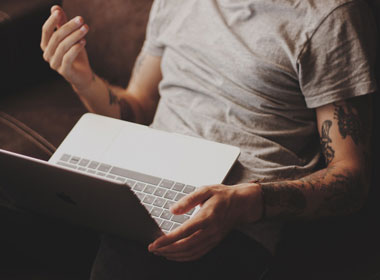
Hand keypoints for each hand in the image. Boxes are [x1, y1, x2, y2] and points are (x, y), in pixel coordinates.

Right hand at [40, 5, 92, 90]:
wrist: (83, 76)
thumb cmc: (76, 55)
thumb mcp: (70, 38)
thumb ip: (62, 25)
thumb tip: (55, 8)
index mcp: (46, 46)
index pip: (46, 31)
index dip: (51, 21)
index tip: (59, 12)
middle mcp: (48, 55)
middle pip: (56, 37)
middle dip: (69, 27)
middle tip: (81, 20)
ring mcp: (55, 64)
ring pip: (63, 47)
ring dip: (75, 35)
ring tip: (86, 28)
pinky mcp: (65, 72)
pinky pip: (68, 58)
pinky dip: (76, 48)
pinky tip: (83, 41)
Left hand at [148, 183, 262, 261]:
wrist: (241, 204)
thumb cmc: (222, 195)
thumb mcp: (205, 190)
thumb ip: (188, 200)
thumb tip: (173, 210)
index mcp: (207, 217)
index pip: (184, 232)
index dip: (168, 240)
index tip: (155, 243)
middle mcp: (211, 231)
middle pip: (186, 246)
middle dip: (167, 250)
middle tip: (153, 249)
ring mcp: (213, 238)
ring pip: (192, 252)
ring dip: (174, 255)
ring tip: (160, 253)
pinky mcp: (214, 242)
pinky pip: (198, 254)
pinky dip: (185, 258)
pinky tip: (176, 255)